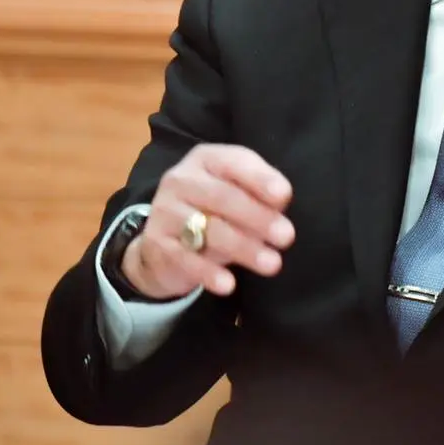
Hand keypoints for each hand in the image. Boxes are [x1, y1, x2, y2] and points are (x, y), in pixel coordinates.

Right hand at [122, 143, 293, 299]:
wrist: (164, 243)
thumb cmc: (212, 211)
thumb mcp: (234, 193)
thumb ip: (257, 192)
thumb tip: (280, 200)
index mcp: (206, 159)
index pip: (234, 163)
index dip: (260, 179)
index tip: (284, 197)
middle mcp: (182, 179)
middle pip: (223, 197)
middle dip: (258, 217)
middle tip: (286, 237)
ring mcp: (166, 210)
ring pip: (209, 229)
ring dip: (244, 247)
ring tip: (272, 263)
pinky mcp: (157, 243)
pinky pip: (186, 259)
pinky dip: (208, 273)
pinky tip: (229, 285)